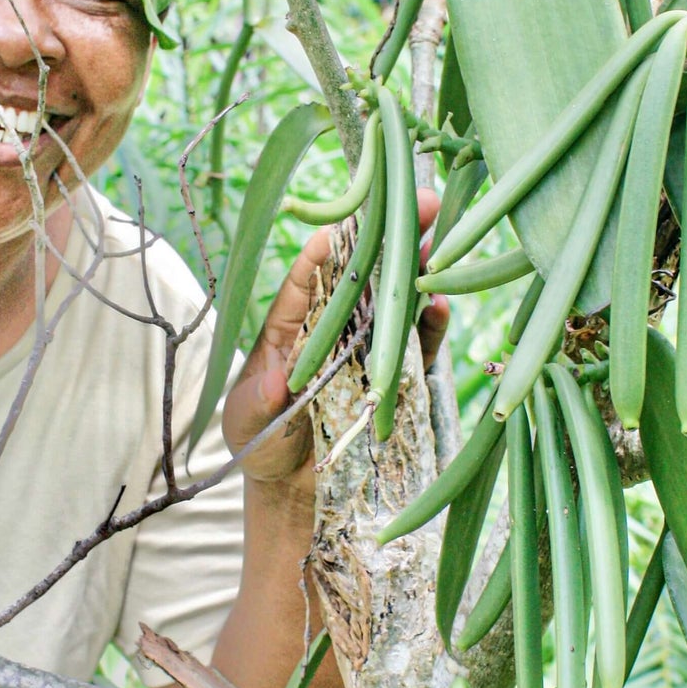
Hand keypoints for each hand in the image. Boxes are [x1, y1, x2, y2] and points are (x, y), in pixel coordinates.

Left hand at [221, 188, 450, 495]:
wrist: (294, 487)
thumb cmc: (259, 442)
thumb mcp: (246, 422)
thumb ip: (259, 402)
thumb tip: (277, 384)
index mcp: (291, 325)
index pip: (306, 279)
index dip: (321, 251)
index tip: (336, 225)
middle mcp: (333, 327)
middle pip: (362, 273)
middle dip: (389, 235)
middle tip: (420, 200)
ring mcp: (367, 348)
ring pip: (395, 299)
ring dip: (417, 269)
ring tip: (437, 242)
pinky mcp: (395, 376)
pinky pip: (417, 345)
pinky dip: (430, 325)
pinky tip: (440, 304)